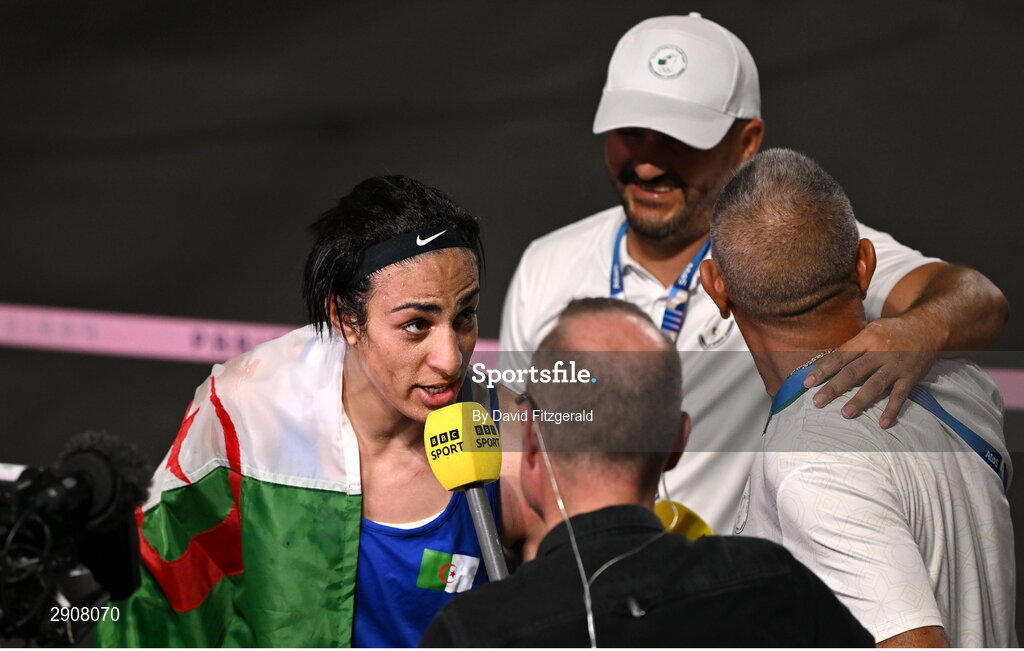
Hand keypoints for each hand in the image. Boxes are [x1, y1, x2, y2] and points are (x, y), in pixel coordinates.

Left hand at [802, 317, 939, 427]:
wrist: (928, 326)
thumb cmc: (892, 330)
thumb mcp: (871, 330)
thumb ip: (853, 346)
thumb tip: (828, 362)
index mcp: (866, 340)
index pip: (840, 356)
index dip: (823, 370)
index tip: (807, 383)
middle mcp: (880, 353)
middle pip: (853, 372)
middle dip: (834, 388)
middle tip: (817, 402)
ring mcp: (896, 366)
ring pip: (875, 385)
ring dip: (859, 400)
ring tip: (845, 414)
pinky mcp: (910, 377)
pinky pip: (900, 396)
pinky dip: (891, 410)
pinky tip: (883, 423)